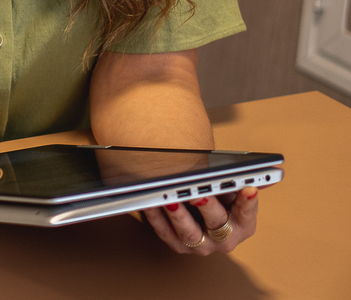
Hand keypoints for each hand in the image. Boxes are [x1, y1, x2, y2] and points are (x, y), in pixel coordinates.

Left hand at [143, 187, 258, 254]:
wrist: (199, 211)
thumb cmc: (218, 198)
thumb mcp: (232, 189)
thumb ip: (245, 179)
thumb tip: (267, 171)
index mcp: (243, 225)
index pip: (247, 213)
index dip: (247, 202)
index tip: (248, 188)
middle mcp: (224, 239)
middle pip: (217, 223)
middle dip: (207, 206)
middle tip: (197, 192)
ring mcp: (201, 245)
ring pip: (189, 233)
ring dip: (178, 215)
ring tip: (169, 199)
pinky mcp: (179, 246)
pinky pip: (164, 232)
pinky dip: (156, 217)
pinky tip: (150, 202)